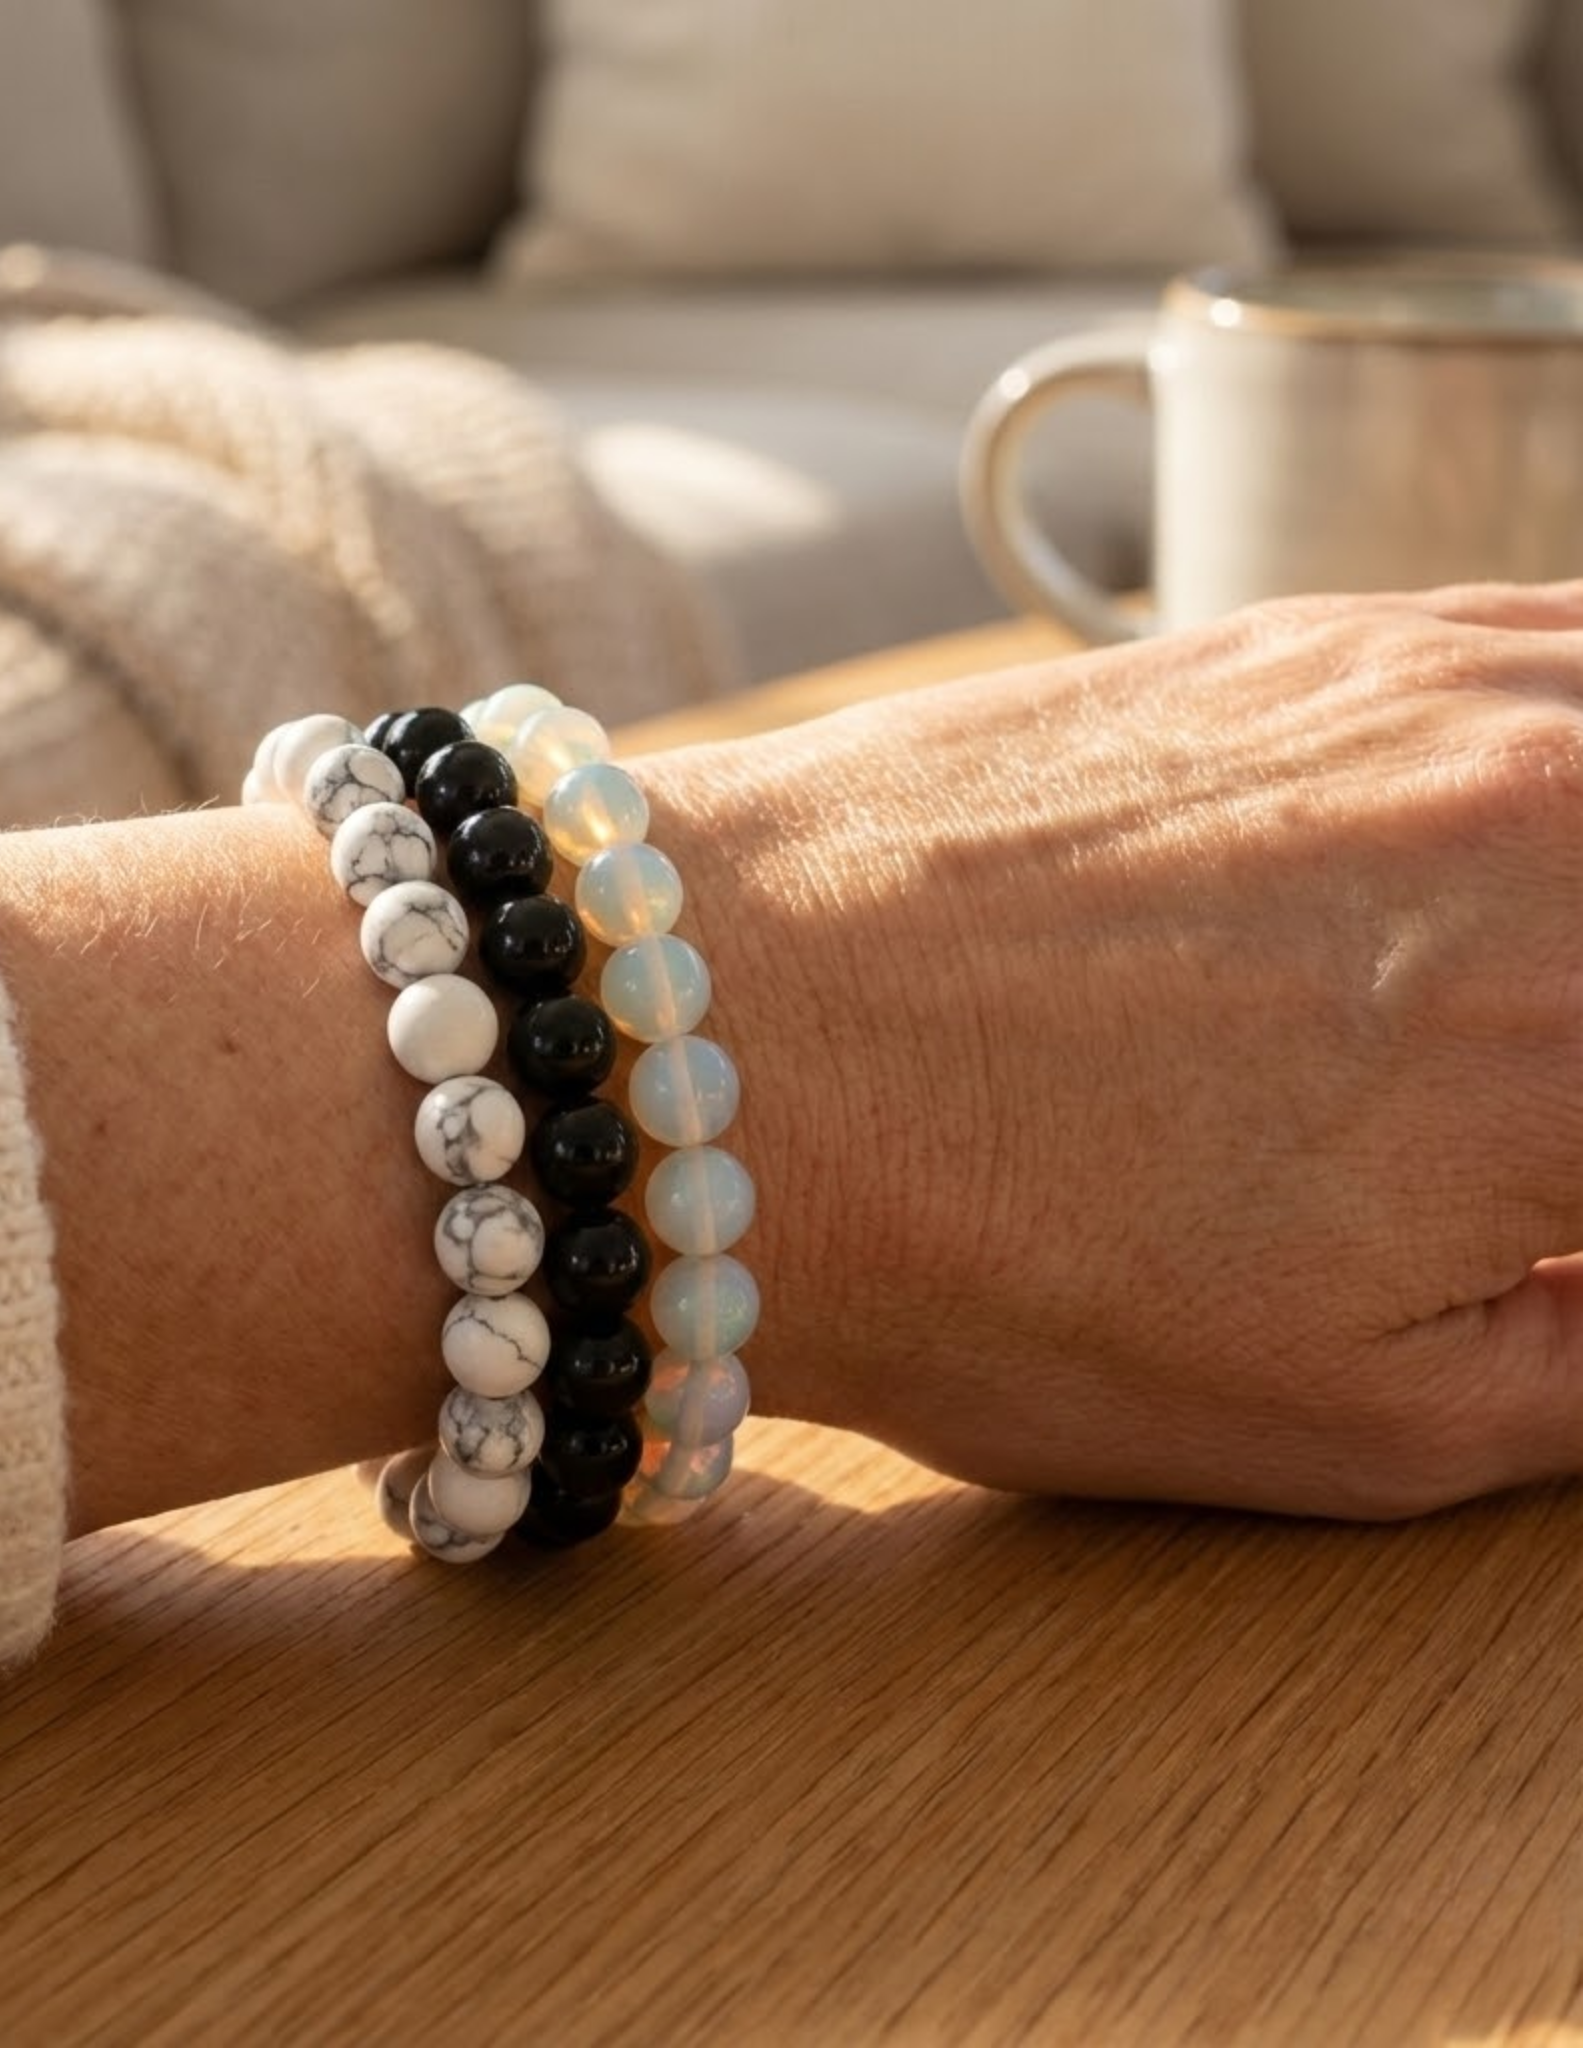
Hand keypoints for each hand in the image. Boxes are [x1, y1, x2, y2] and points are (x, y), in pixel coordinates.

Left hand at [651, 583, 1582, 1518]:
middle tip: (1537, 1129)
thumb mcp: (1347, 1416)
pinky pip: (1567, 635)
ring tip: (1515, 1026)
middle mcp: (1562, 810)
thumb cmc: (990, 1254)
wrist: (717, 1044)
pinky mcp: (1315, 631)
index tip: (1571, 1224)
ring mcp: (1442, 684)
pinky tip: (1541, 823)